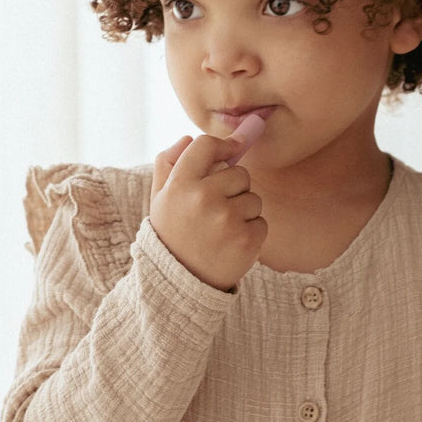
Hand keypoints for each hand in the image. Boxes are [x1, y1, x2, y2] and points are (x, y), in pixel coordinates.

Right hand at [149, 128, 266, 290]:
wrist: (180, 283)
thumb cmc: (172, 234)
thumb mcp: (160, 199)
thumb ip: (168, 164)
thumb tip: (187, 138)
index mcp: (180, 184)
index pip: (206, 145)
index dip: (224, 146)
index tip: (233, 150)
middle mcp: (203, 197)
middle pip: (239, 172)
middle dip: (233, 188)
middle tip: (214, 211)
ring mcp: (226, 219)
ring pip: (253, 198)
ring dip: (243, 212)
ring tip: (221, 230)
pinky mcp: (246, 239)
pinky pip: (261, 222)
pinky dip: (251, 232)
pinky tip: (231, 244)